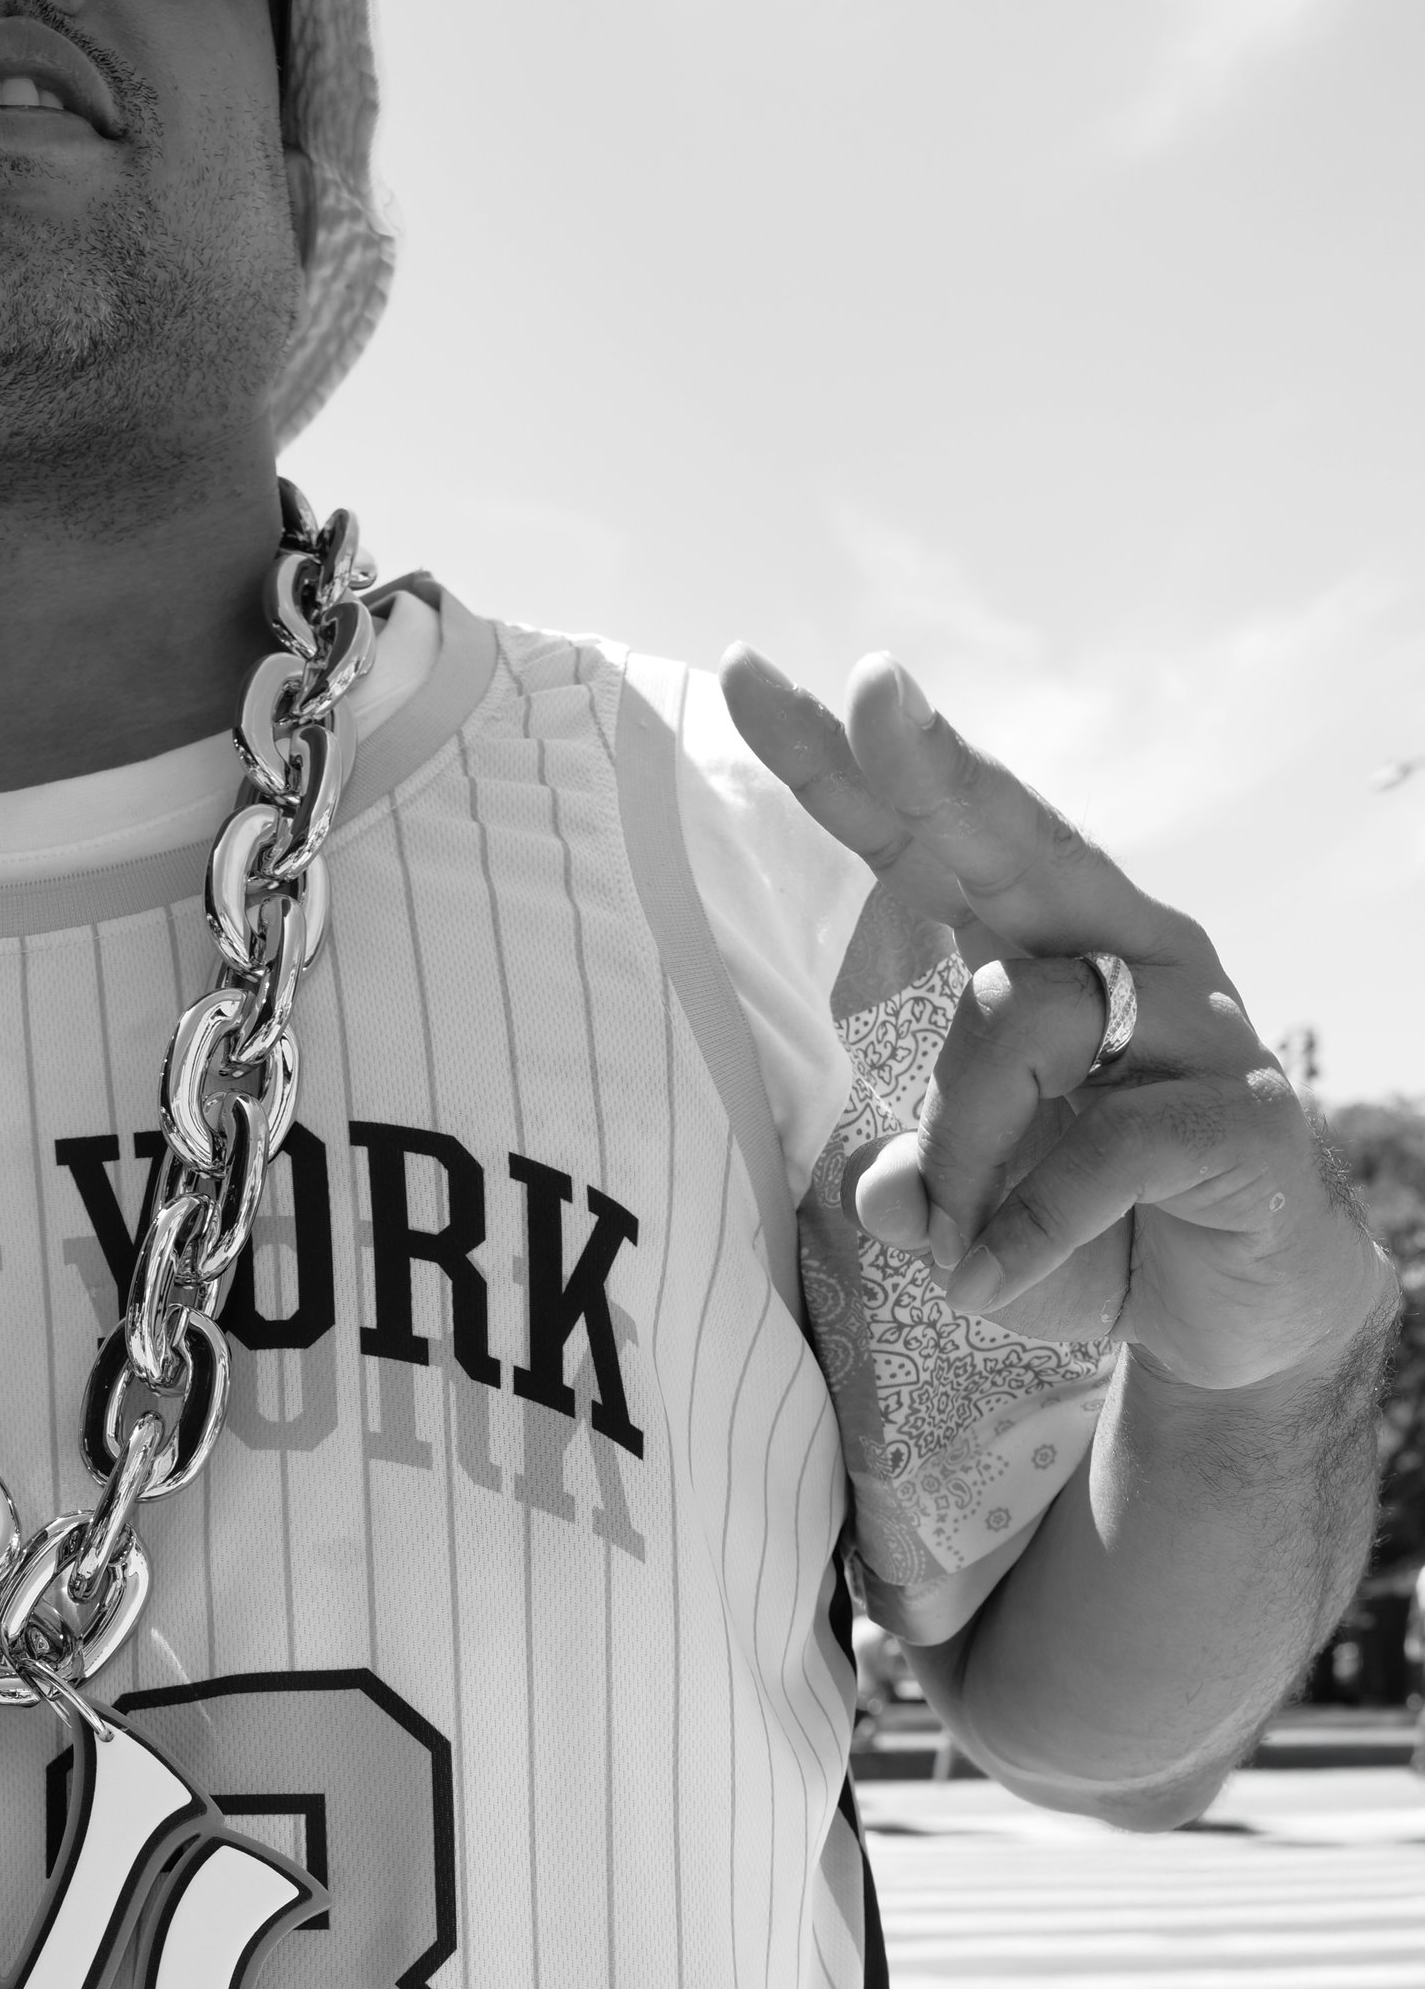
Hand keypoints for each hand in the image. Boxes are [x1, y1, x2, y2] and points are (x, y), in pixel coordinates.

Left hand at [720, 647, 1395, 1393]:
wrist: (1238, 1313)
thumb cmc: (1089, 1234)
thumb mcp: (970, 1216)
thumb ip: (920, 1184)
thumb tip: (889, 1195)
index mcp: (1041, 945)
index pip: (926, 841)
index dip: (842, 767)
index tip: (748, 675)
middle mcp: (1122, 948)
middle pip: (1008, 835)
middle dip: (930, 763)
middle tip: (873, 691)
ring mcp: (1194, 1020)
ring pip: (1019, 1024)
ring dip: (963, 1156)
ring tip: (961, 1252)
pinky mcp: (1239, 1112)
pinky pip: (1102, 1149)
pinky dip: (1034, 1228)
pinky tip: (995, 1282)